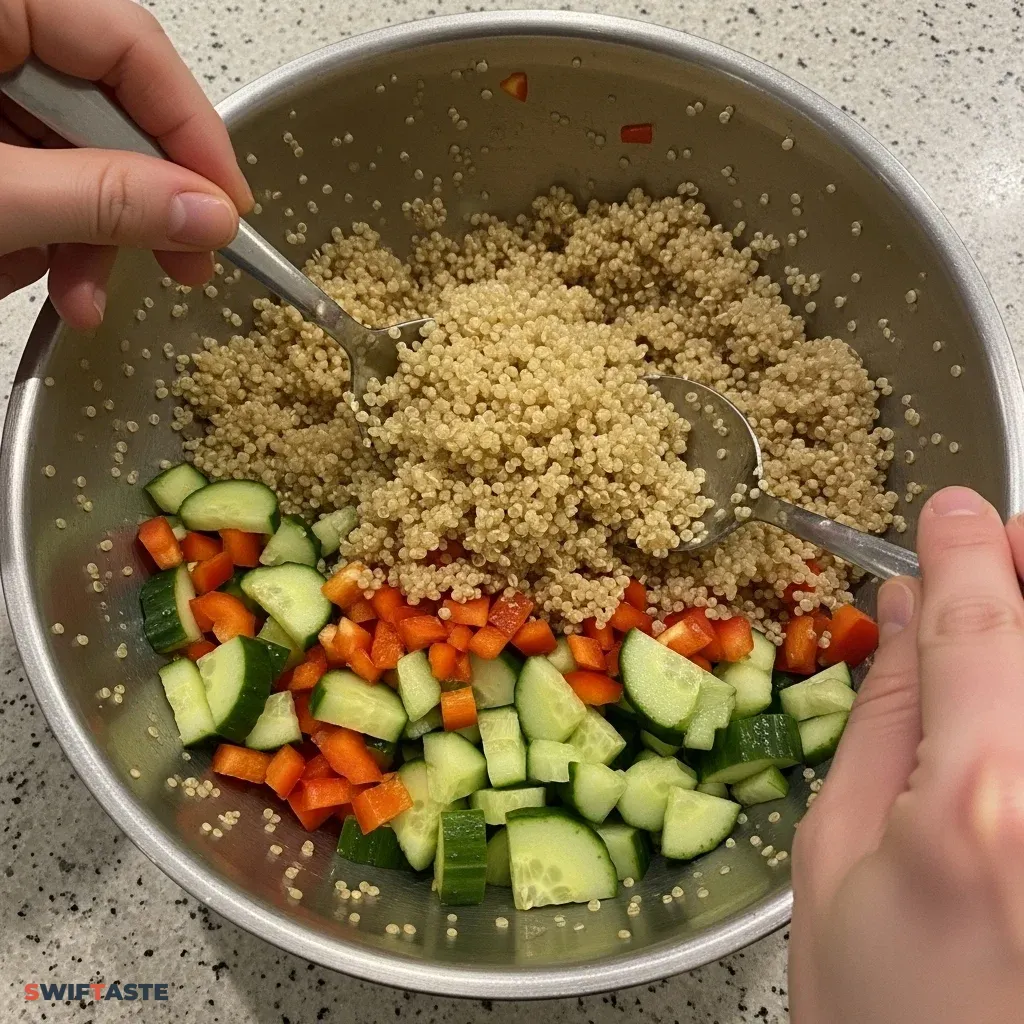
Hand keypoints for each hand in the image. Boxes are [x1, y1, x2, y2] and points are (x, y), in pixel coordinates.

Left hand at [0, 0, 251, 327]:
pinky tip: (32, 274)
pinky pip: (25, 170)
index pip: (130, 46)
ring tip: (82, 301)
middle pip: (104, 105)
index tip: (229, 211)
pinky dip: (38, 228)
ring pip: (65, 151)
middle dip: (133, 205)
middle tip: (181, 266)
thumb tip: (210, 215)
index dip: (192, 134)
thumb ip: (101, 200)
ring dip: (84, 237)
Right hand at [790, 486, 1023, 1022]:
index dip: (965, 545)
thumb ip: (882, 721)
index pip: (985, 620)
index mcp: (983, 803)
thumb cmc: (882, 1018)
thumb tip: (906, 614)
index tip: (952, 510)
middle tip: (996, 552)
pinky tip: (1010, 692)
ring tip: (1004, 623)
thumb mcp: (834, 860)